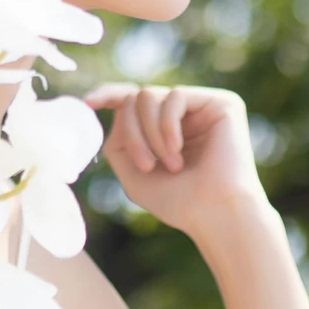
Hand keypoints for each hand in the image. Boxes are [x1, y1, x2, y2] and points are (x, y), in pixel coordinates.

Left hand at [83, 82, 268, 240]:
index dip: (108, 94)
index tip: (87, 103)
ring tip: (170, 165)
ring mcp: (202, 106)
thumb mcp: (133, 173)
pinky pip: (174, 97)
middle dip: (132, 133)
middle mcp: (184, 114)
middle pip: (134, 99)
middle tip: (146, 166)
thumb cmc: (178, 201)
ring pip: (149, 95)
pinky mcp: (221, 103)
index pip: (133, 100)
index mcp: (165, 129)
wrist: (214, 214)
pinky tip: (178, 151)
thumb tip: (118, 104)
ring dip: (149, 134)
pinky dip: (167, 127)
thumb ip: (119, 140)